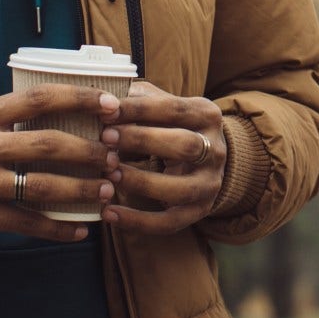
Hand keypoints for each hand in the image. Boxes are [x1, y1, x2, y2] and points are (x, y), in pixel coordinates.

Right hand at [0, 84, 118, 242]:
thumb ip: (11, 116)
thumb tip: (69, 108)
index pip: (39, 98)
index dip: (79, 99)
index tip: (110, 104)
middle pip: (46, 144)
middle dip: (88, 151)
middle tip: (116, 155)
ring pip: (40, 186)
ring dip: (80, 190)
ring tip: (107, 190)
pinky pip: (25, 222)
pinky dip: (57, 228)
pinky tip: (80, 229)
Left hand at [101, 81, 226, 234]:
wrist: (206, 160)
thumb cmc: (171, 126)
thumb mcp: (164, 107)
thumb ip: (139, 99)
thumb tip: (102, 95)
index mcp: (207, 115)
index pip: (175, 108)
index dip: (140, 110)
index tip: (106, 112)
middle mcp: (216, 149)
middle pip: (185, 145)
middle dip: (143, 141)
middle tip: (105, 139)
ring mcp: (211, 183)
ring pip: (181, 188)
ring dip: (141, 182)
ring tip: (107, 176)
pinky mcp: (199, 211)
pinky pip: (170, 222)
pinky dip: (138, 221)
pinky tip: (109, 214)